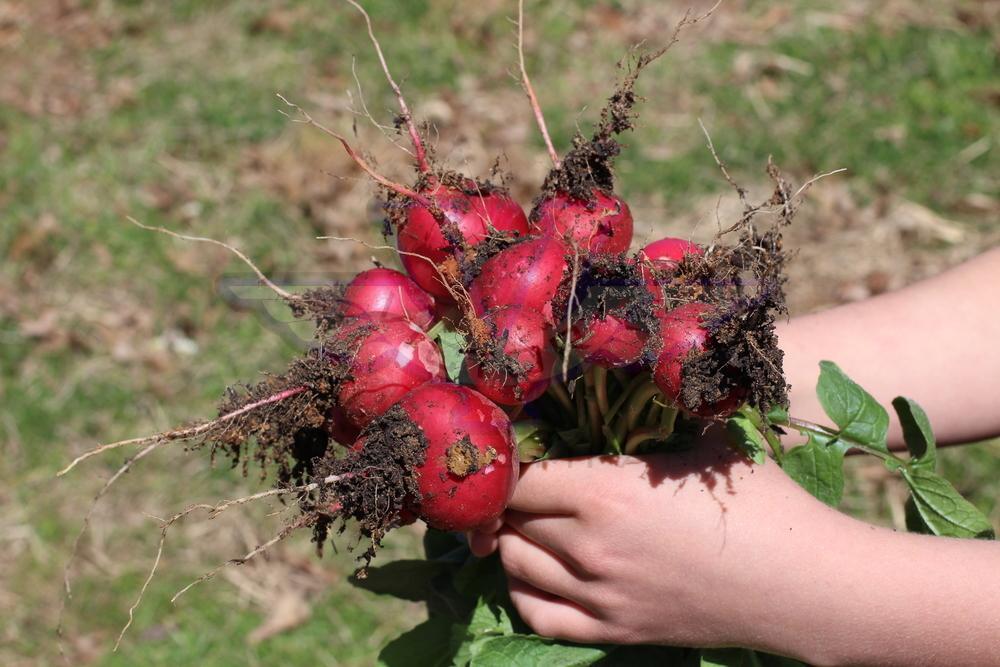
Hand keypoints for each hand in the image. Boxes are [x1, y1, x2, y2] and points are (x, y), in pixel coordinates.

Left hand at [470, 431, 999, 664]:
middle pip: (509, 519)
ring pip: (514, 565)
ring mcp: (600, 595)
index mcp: (607, 491)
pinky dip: (523, 591)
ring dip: (509, 538)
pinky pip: (538, 616)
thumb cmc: (763, 501)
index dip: (504, 458)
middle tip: (514, 479)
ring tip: (525, 518)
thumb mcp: (706, 440)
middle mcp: (591, 546)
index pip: (517, 475)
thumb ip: (654, 412)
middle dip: (505, 496)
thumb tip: (622, 368)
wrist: (806, 584)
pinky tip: (534, 570)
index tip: (508, 445)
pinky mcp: (615, 631)